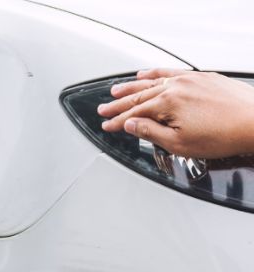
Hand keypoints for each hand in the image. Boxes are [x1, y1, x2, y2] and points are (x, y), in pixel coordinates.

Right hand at [99, 68, 253, 157]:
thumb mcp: (179, 143)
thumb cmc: (223, 135)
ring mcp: (190, 79)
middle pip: (139, 96)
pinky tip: (146, 74)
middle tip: (103, 109)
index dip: (117, 122)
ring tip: (116, 90)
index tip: (107, 126)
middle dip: (118, 104)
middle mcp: (176, 87)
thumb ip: (150, 132)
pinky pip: (170, 72)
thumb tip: (130, 125)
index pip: (134, 114)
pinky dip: (155, 73)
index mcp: (167, 104)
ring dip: (132, 86)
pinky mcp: (203, 77)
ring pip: (152, 81)